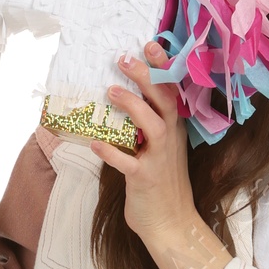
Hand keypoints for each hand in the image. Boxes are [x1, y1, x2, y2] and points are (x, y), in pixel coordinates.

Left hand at [90, 43, 198, 259]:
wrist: (171, 224)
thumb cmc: (162, 184)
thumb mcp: (160, 150)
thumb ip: (147, 126)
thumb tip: (122, 98)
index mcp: (173, 130)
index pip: (171, 91)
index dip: (163, 68)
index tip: (150, 45)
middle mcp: (169, 140)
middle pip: (163, 100)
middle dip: (147, 77)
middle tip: (125, 58)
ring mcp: (158, 159)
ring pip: (151, 125)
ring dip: (132, 106)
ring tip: (111, 90)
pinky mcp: (144, 180)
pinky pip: (126, 163)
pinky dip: (110, 152)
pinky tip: (95, 142)